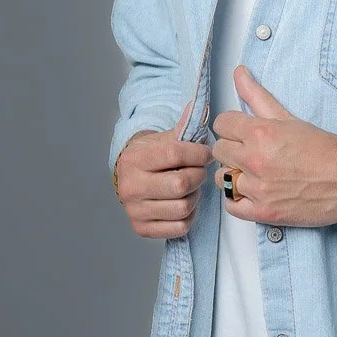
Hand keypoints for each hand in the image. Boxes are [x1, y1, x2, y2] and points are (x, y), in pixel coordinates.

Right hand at [115, 103, 212, 238]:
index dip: (198, 153)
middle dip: (198, 176)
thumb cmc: (152, 158)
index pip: (175, 154)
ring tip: (191, 187)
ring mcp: (134, 211)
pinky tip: (184, 203)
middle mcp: (130, 187)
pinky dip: (189, 215)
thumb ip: (183, 126)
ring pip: (183, 207)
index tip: (206, 153)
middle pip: (181, 184)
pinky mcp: (142, 229)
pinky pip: (180, 226)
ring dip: (195, 197)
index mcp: (134, 159)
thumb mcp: (163, 139)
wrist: (130, 179)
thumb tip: (198, 106)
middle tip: (199, 171)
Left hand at [209, 66, 336, 227]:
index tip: (242, 133)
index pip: (221, 124)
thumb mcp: (289, 118)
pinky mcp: (263, 212)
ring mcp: (257, 188)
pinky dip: (237, 200)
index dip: (231, 127)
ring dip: (233, 175)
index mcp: (260, 133)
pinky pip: (231, 206)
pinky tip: (251, 192)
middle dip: (232, 150)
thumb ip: (257, 95)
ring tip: (252, 174)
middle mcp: (254, 160)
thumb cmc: (322, 149)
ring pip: (221, 178)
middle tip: (249, 153)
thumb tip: (238, 72)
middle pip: (219, 150)